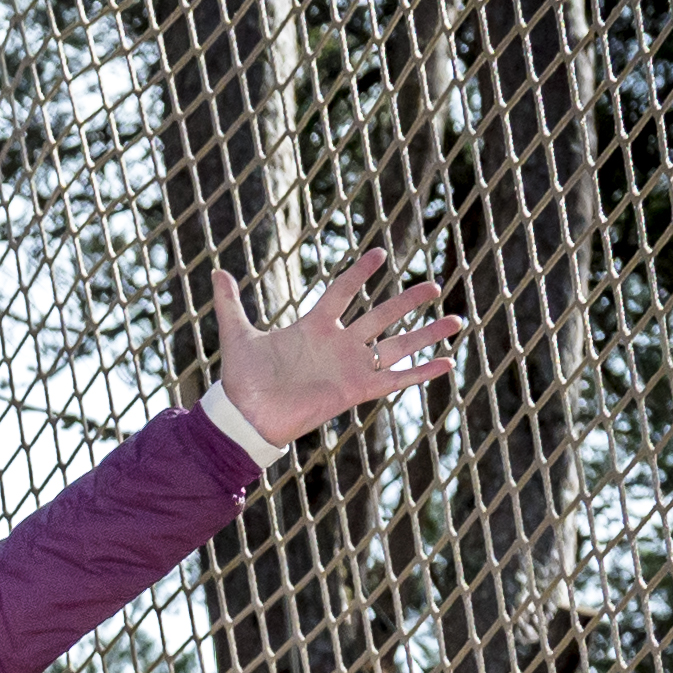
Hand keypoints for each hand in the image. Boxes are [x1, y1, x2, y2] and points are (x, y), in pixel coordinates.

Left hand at [208, 247, 457, 447]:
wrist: (246, 417)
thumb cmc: (242, 380)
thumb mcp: (237, 335)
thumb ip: (230, 303)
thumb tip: (216, 270)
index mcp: (314, 327)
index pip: (343, 292)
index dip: (360, 274)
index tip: (380, 254)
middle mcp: (338, 345)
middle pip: (381, 316)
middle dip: (408, 302)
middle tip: (434, 285)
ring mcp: (350, 367)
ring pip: (396, 345)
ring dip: (425, 334)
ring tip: (455, 319)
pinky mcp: (355, 391)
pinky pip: (394, 380)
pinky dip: (419, 372)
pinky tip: (445, 362)